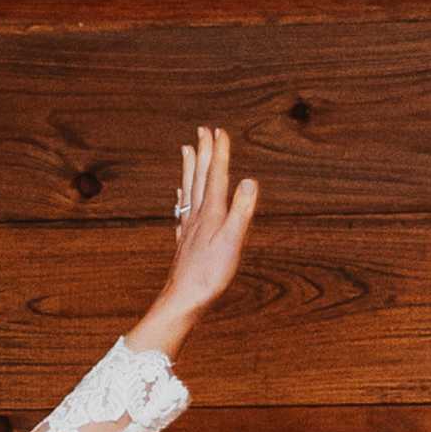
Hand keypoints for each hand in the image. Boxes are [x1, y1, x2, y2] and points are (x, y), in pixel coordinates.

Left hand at [132, 124, 256, 357]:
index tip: (219, 131)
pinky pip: (183, 211)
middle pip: (200, 178)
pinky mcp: (184, 242)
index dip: (219, 153)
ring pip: (189, 190)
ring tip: (187, 150)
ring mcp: (189, 228)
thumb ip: (241, 211)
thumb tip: (250, 180)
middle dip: (204, 153)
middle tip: (203, 130)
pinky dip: (183, 197)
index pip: (216, 176)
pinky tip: (180, 195)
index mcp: (211, 214)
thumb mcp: (232, 242)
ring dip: (190, 169)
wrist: (183, 300)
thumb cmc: (210, 275)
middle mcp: (197, 216)